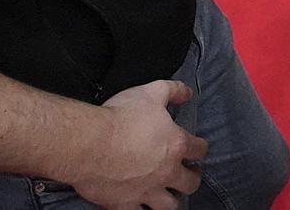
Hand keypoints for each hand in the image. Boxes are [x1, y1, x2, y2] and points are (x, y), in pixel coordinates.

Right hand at [71, 80, 205, 209]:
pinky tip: (141, 206)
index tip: (197, 149)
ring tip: (169, 195)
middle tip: (187, 174)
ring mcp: (146, 192)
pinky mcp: (125, 204)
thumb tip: (187, 93)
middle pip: (190, 183)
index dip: (200, 149)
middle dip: (191, 178)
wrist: (89, 144)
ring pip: (169, 206)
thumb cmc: (121, 117)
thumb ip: (173, 90)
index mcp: (176, 145)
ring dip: (171, 200)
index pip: (200, 150)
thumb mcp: (151, 92)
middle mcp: (166, 172)